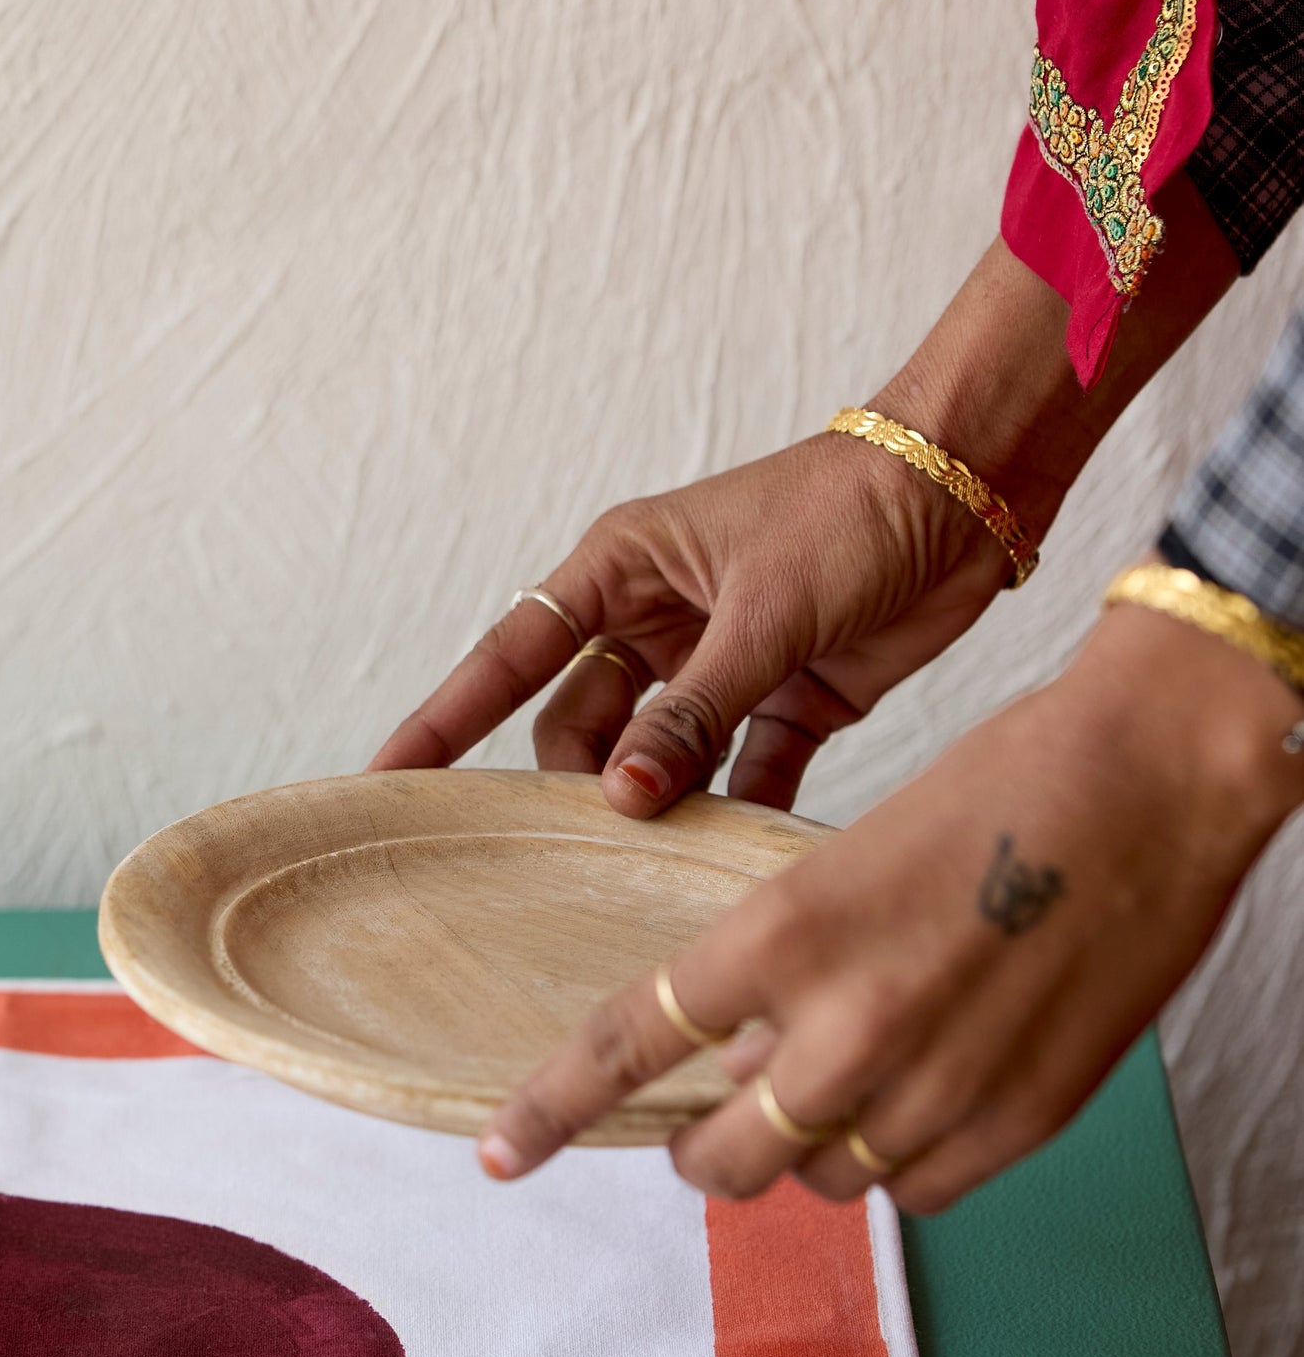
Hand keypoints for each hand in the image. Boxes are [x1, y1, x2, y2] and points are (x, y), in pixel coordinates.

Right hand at [370, 186, 1235, 817]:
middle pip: (583, 726)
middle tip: (587, 843)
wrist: (969, 491)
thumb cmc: (849, 511)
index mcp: (621, 570)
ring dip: (659, 804)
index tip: (386, 780)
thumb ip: (691, 711)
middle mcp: (658, 619)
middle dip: (581, 782)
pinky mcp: (791, 698)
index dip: (445, 720)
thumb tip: (620, 797)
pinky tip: (737, 858)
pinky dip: (739, 810)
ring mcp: (722, 663)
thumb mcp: (761, 613)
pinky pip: (743, 771)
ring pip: (659, 758)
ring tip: (653, 865)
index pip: (509, 657)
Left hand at [478, 600, 1303, 1211]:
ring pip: (819, 1178)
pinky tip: (922, 1092)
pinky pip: (911, 1189)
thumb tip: (732, 1056)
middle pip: (719, 1157)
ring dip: (808, 1143)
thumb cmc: (1001, 790)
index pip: (633, 1043)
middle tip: (711, 1117)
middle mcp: (850, 1024)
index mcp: (786, 932)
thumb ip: (783, 969)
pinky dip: (896, 1158)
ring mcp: (937, 1088)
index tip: (500, 1153)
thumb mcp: (850, 858)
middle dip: (698, 1147)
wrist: (1157, 785)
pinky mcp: (1017, 1125)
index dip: (553, 1108)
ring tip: (849, 1070)